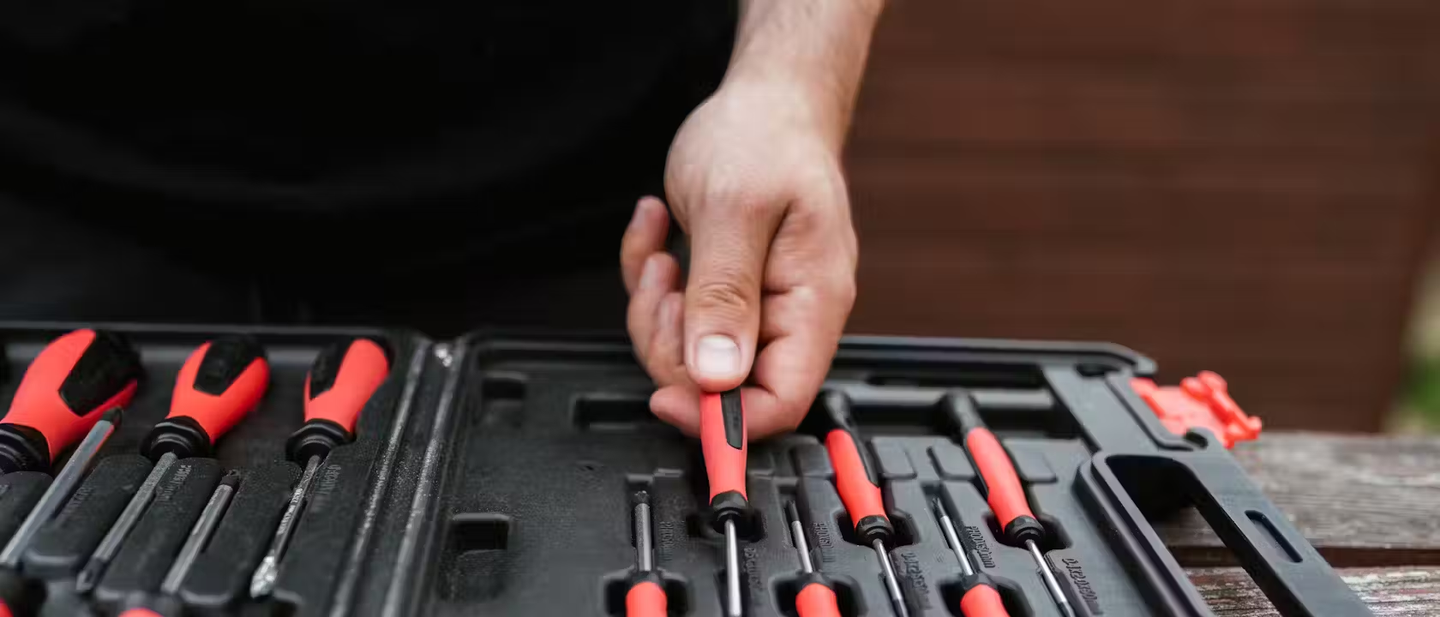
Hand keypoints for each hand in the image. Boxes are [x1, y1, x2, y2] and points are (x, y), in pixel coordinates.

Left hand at [621, 78, 857, 437]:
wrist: (765, 100)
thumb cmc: (765, 138)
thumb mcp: (734, 210)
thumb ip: (724, 295)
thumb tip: (719, 376)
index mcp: (811, 303)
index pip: (782, 401)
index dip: (724, 417)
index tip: (669, 398)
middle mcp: (789, 314)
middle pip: (723, 385)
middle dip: (671, 343)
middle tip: (664, 282)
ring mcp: (757, 305)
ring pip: (689, 354)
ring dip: (655, 307)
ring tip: (661, 251)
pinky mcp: (725, 291)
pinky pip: (674, 316)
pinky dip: (650, 278)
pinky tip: (658, 230)